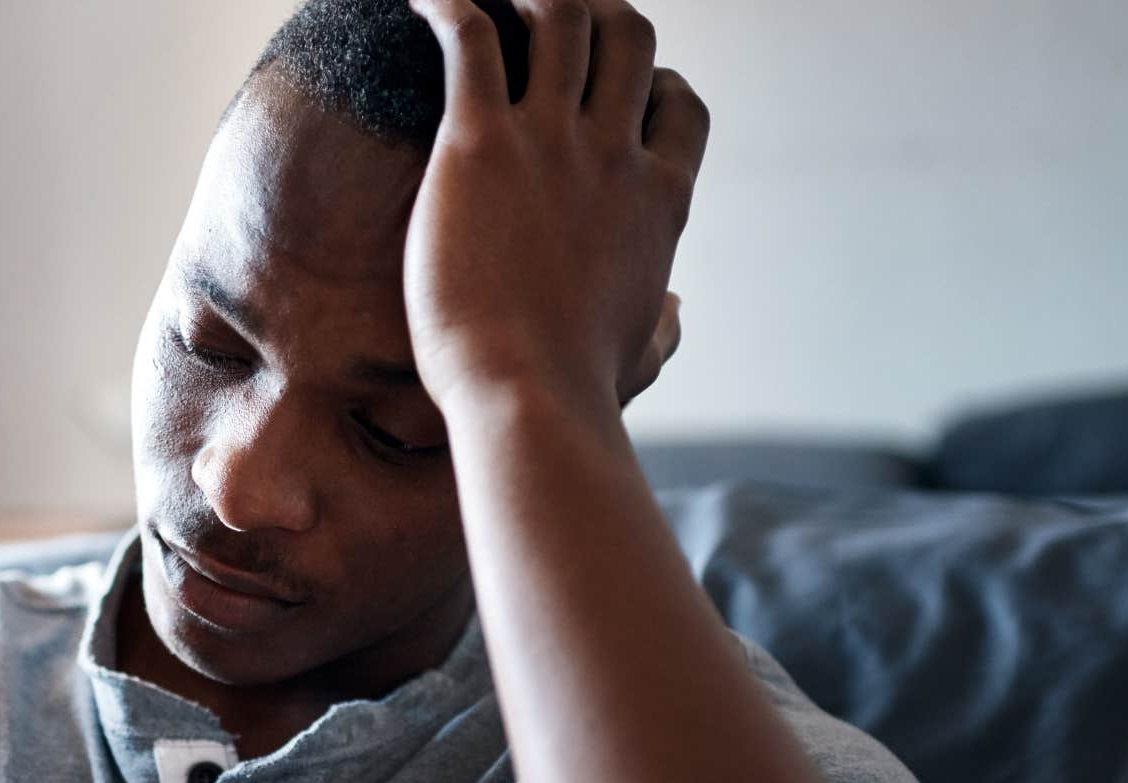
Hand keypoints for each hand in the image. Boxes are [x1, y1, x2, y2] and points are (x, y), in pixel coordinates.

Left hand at [402, 0, 706, 415]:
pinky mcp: (480, 143)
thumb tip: (674, 314)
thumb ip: (662, 328)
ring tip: (496, 2)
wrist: (528, 397)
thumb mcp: (640, 354)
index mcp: (660, 199)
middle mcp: (616, 154)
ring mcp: (552, 142)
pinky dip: (448, 0)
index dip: (650, 83)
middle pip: (628, 38)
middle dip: (596, 14)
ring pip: (561, 15)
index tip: (612, 94)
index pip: (679, 103)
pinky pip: (471, 36)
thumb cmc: (576, 390)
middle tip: (548, 22)